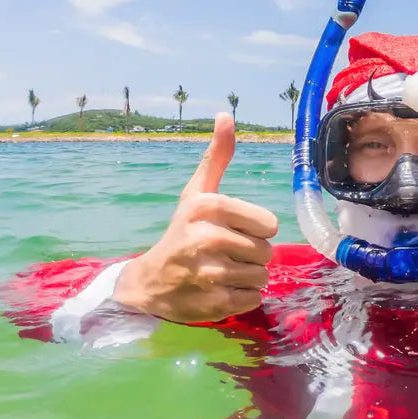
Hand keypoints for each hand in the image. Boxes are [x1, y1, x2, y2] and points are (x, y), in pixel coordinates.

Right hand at [112, 113, 278, 322]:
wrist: (149, 282)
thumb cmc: (181, 232)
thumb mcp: (196, 193)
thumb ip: (216, 157)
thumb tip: (226, 115)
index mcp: (208, 206)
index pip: (268, 224)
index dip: (256, 230)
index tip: (234, 231)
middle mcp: (207, 237)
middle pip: (267, 251)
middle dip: (252, 255)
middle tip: (226, 254)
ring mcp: (209, 273)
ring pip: (262, 276)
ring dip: (249, 277)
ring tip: (223, 272)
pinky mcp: (213, 303)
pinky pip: (253, 299)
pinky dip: (242, 297)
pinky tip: (220, 290)